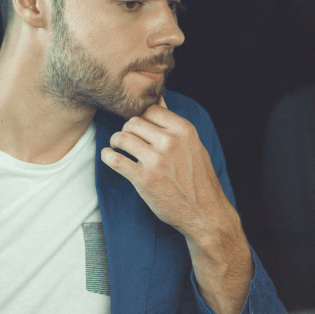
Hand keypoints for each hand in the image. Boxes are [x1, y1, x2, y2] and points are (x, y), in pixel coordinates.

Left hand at [100, 97, 252, 313]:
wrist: (205, 213)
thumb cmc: (199, 180)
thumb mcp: (194, 147)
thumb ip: (175, 126)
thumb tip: (159, 100)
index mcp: (185, 131)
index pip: (151, 110)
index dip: (143, 118)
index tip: (141, 129)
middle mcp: (171, 142)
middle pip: (134, 122)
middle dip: (128, 130)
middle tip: (129, 141)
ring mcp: (157, 160)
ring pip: (122, 137)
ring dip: (116, 142)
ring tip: (119, 148)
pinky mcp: (144, 179)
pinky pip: (115, 159)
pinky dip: (108, 156)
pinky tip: (111, 157)